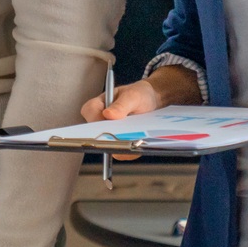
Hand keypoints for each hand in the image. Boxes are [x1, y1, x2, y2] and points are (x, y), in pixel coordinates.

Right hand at [79, 66, 201, 158]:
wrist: (159, 102)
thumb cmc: (143, 94)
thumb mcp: (135, 96)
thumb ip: (121, 106)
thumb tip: (109, 117)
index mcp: (97, 105)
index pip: (88, 114)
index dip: (94, 121)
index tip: (106, 126)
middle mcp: (101, 121)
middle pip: (96, 134)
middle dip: (110, 138)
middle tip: (125, 140)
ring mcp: (111, 133)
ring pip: (110, 146)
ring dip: (123, 147)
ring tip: (138, 142)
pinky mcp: (123, 143)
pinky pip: (123, 153)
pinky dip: (132, 151)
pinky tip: (143, 147)